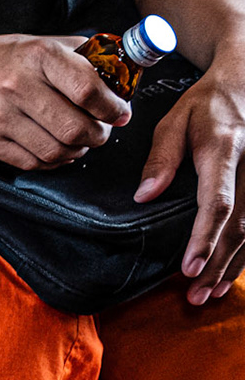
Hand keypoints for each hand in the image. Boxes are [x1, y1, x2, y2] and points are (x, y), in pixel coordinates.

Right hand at [0, 34, 129, 170]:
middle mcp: (16, 85)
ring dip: (76, 151)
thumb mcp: (47, 45)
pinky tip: (58, 152)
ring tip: (80, 143)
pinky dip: (52, 162)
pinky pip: (30, 162)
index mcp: (40, 56)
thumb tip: (121, 82)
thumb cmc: (9, 59)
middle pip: (73, 127)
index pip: (88, 90)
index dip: (112, 108)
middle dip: (98, 136)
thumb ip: (84, 60)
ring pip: (54, 150)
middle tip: (102, 133)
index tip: (121, 115)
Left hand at [137, 51, 244, 303]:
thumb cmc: (204, 104)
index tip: (188, 268)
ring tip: (209, 295)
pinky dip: (244, 252)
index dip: (204, 238)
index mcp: (225, 150)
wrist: (244, 82)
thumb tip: (144, 196)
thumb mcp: (174, 120)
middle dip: (217, 264)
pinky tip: (229, 277)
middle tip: (195, 297)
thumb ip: (160, 158)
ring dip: (232, 265)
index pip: (218, 202)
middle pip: (239, 225)